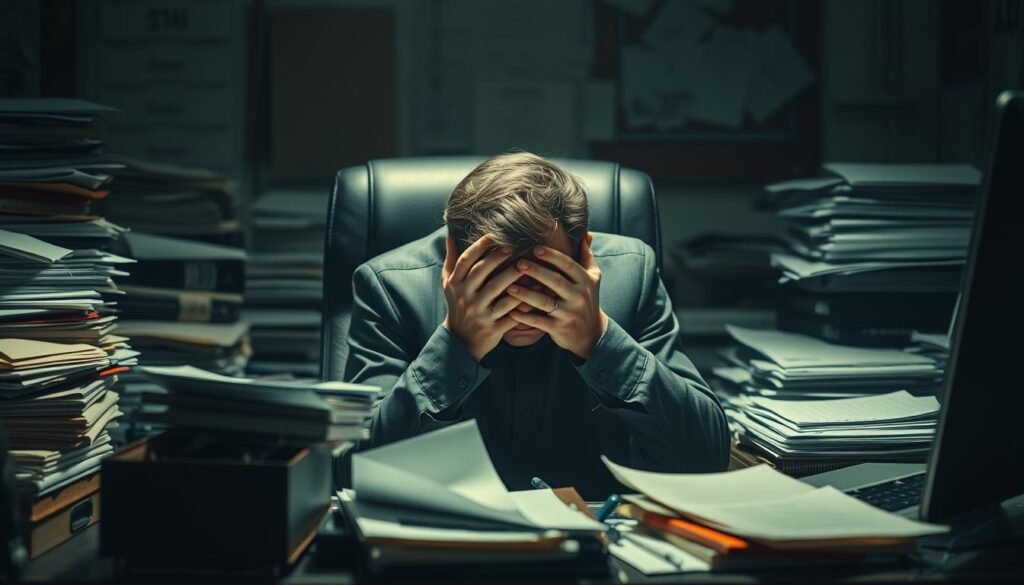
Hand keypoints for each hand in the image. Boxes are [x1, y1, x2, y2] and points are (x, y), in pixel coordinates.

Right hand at [441, 234, 523, 361]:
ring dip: (511, 276)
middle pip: (480, 272)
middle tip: (512, 246)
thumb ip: (452, 259)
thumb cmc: (457, 305)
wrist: (460, 340)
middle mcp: (465, 297)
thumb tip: (449, 234)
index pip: (465, 261)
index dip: (478, 246)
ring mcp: (479, 312)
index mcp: (455, 284)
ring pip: (496, 291)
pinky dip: (521, 304)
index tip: (493, 235)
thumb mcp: (448, 283)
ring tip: (524, 265)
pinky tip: (535, 293)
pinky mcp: (493, 326)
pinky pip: (509, 313)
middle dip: (496, 258)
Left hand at [505, 233, 608, 359]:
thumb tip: (585, 233)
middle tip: (518, 263)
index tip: (535, 248)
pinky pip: (539, 322)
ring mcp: (569, 314)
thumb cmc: (587, 300)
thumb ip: (586, 256)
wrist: (590, 334)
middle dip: (536, 271)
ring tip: (510, 287)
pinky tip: (511, 311)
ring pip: (545, 302)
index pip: (568, 265)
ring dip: (526, 295)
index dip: (552, 256)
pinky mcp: (559, 329)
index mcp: (586, 281)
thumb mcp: (593, 278)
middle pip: (555, 281)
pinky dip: (524, 317)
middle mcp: (579, 297)